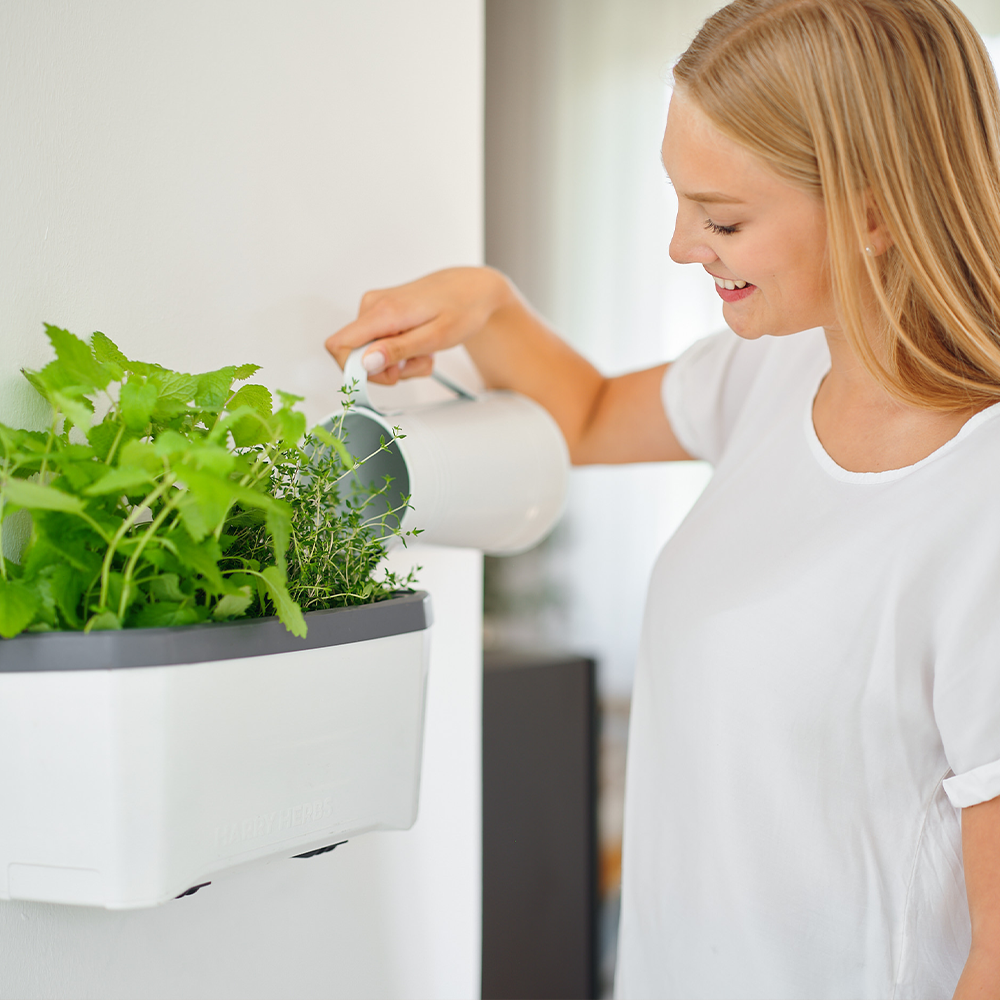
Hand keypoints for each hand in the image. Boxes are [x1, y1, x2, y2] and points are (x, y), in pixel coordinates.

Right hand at [324, 266, 514, 384]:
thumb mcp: (435, 337)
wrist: (473, 288)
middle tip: (416, 363)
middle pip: (356, 356)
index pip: (339, 345)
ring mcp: (376, 308)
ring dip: (399, 363)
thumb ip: (398, 350)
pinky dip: (401, 353)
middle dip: (386, 370)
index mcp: (383, 311)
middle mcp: (373, 306)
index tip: (385, 376)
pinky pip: (379, 345)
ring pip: (370, 354)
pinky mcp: (382, 313)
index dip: (355, 370)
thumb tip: (366, 363)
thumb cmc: (462, 307)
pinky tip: (420, 344)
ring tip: (424, 351)